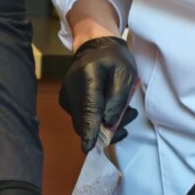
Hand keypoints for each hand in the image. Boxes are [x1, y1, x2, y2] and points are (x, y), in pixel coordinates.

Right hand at [59, 35, 137, 152]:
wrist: (94, 46)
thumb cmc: (114, 59)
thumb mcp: (126, 74)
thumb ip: (118, 100)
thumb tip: (108, 123)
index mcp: (88, 79)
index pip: (89, 111)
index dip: (90, 131)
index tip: (89, 148)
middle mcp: (71, 90)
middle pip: (84, 122)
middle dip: (105, 130)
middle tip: (128, 119)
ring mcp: (66, 96)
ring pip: (82, 122)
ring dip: (103, 125)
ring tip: (124, 113)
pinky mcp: (66, 100)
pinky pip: (81, 117)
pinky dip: (95, 120)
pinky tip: (109, 110)